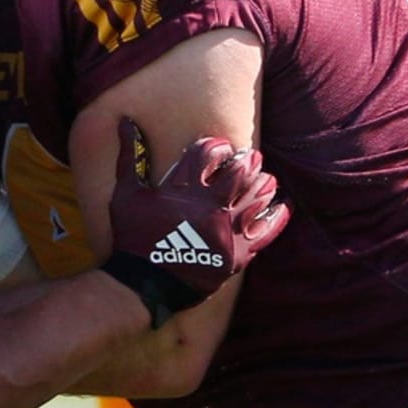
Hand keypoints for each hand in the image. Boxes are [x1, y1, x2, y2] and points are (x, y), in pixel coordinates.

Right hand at [101, 118, 288, 327]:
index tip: (220, 148)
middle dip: (246, 160)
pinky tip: (281, 204)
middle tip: (249, 158)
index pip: (208, 153)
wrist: (143, 285)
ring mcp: (225, 231)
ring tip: (264, 177)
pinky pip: (266, 232)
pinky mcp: (237, 254)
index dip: (217, 145)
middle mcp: (208, 206)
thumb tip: (125, 121)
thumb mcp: (126, 193)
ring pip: (257, 197)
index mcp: (183, 189)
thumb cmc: (132, 236)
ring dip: (263, 182)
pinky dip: (277, 216)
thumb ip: (129, 156)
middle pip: (239, 172)